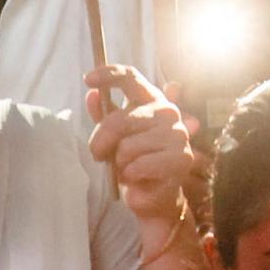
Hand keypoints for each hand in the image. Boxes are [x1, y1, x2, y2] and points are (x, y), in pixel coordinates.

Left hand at [86, 64, 200, 238]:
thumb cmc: (133, 161)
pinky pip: (138, 166)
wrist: (154, 195)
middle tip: (99, 155)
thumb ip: (104, 116)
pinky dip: (129, 177)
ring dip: (119, 163)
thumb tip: (92, 94)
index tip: (88, 80)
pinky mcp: (181, 158)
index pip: (131, 77)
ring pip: (127, 147)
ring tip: (127, 168)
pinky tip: (136, 179)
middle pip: (119, 120)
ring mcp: (178, 134)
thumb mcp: (114, 137)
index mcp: (151, 100)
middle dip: (101, 142)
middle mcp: (168, 112)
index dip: (109, 74)